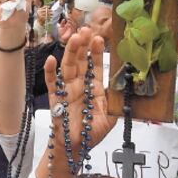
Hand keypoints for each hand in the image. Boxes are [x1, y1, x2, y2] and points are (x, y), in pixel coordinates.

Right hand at [44, 29, 116, 151]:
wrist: (77, 148)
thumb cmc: (93, 131)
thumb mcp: (112, 116)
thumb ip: (118, 101)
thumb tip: (128, 85)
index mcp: (94, 87)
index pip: (96, 66)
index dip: (97, 52)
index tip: (100, 38)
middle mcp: (80, 85)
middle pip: (81, 62)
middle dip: (83, 45)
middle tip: (85, 30)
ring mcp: (67, 91)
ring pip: (68, 68)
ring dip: (70, 53)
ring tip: (74, 39)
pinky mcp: (55, 99)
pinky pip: (51, 84)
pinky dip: (50, 72)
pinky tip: (51, 60)